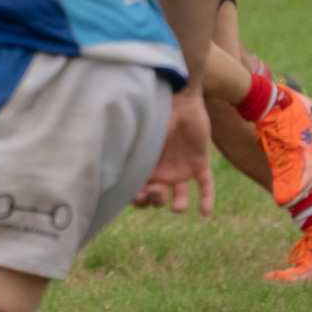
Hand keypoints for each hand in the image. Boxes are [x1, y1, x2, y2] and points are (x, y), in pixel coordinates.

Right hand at [132, 89, 214, 214]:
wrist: (178, 100)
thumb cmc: (153, 117)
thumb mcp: (137, 138)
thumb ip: (126, 156)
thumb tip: (104, 173)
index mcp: (144, 167)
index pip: (138, 192)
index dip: (137, 199)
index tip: (136, 196)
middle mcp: (161, 171)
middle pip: (157, 197)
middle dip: (155, 199)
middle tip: (155, 190)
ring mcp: (180, 168)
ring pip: (180, 196)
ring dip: (179, 204)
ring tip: (177, 206)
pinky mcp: (199, 163)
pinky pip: (205, 184)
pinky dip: (207, 198)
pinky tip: (205, 212)